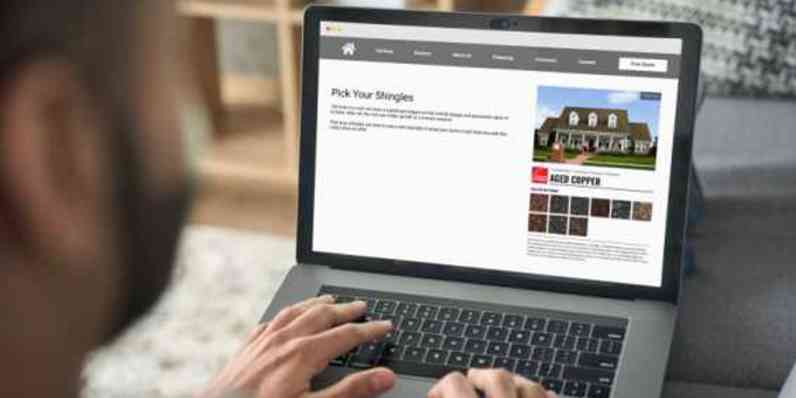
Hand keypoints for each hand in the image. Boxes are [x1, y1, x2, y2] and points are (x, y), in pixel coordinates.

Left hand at [202, 295, 396, 397]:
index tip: (385, 325)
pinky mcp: (248, 347)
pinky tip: (287, 316)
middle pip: (322, 315)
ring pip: (296, 312)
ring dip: (317, 304)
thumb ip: (350, 392)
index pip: (347, 335)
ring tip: (330, 300)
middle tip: (362, 306)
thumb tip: (383, 377)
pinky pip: (272, 320)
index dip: (370, 329)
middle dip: (345, 309)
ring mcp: (264, 341)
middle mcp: (284, 340)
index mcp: (304, 354)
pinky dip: (287, 313)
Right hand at [428, 369, 556, 397]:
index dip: (441, 388)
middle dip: (481, 377)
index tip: (438, 395)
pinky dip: (544, 397)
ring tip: (504, 391)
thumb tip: (436, 396)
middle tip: (471, 384)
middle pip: (496, 376)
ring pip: (529, 385)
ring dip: (515, 384)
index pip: (455, 384)